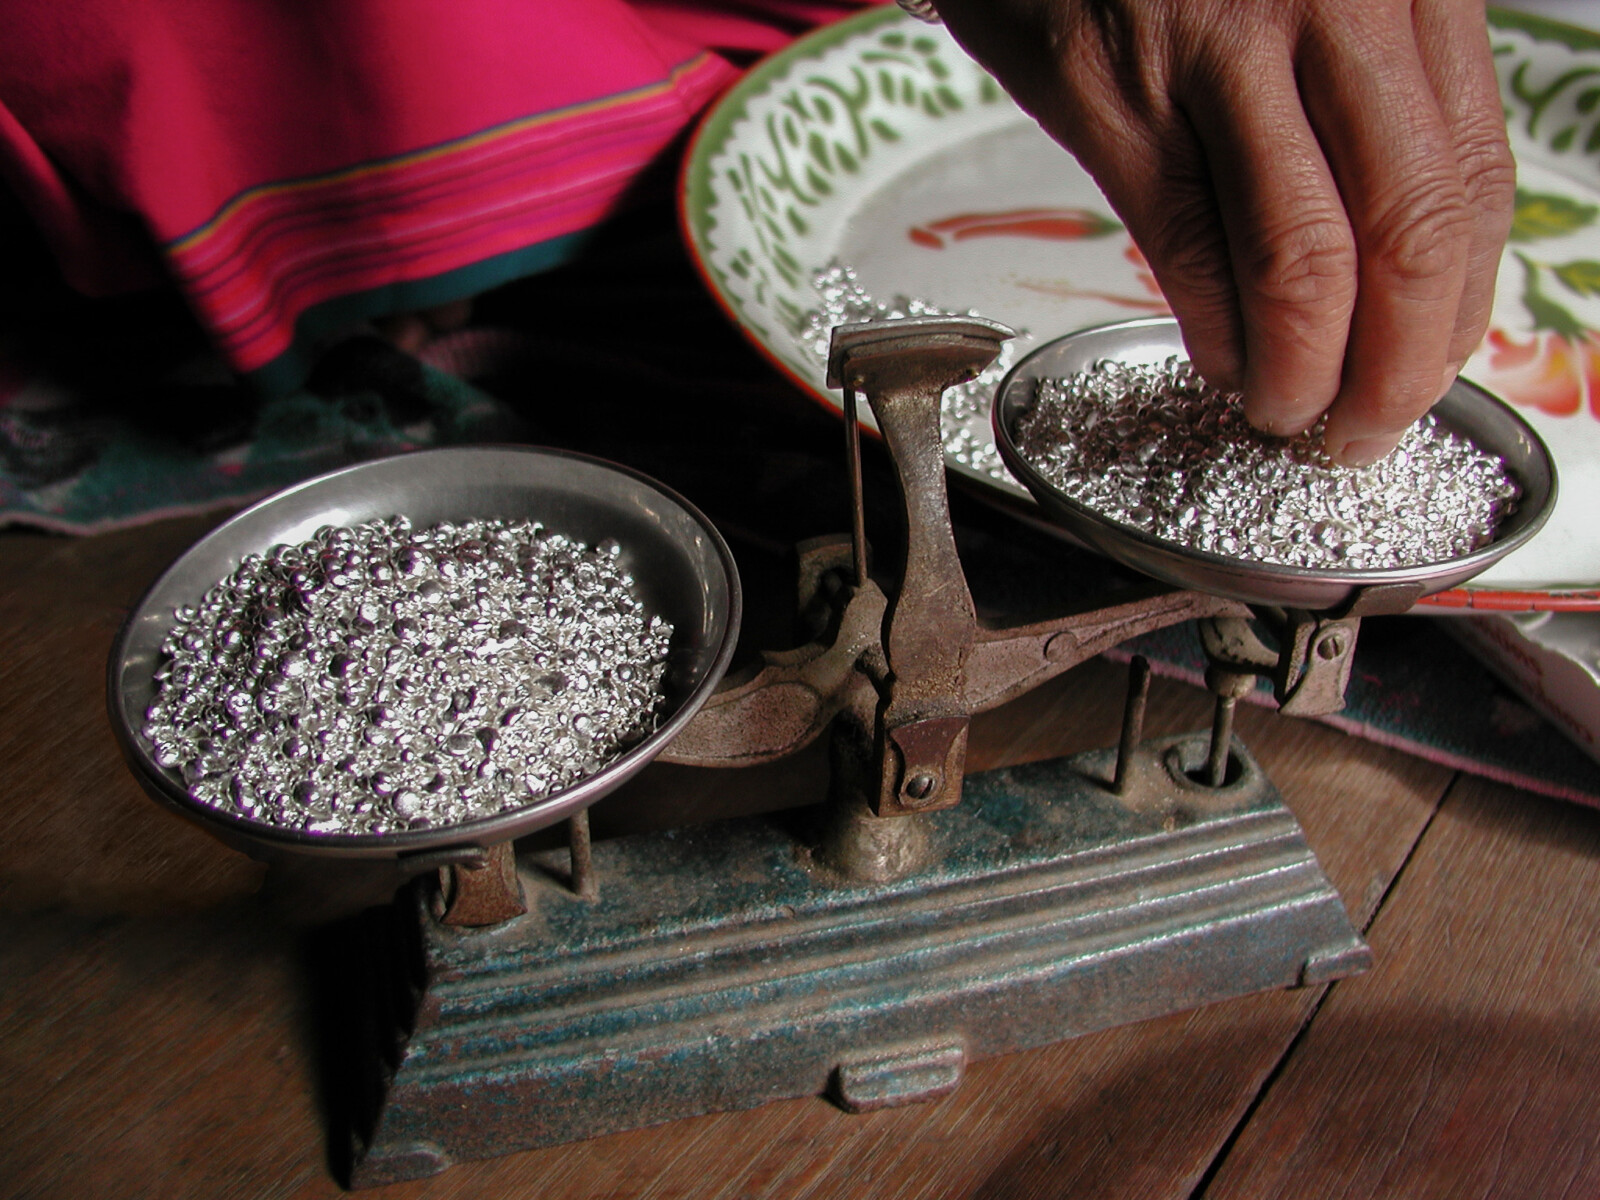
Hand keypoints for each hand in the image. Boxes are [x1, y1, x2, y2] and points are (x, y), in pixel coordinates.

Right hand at [933, 0, 1514, 464]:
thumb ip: (1373, 93)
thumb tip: (1396, 254)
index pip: (1470, 179)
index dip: (1457, 306)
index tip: (1428, 369)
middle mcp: (1333, 4)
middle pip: (1406, 231)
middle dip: (1393, 367)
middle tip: (1361, 429)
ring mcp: (1219, 48)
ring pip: (1302, 258)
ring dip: (1298, 371)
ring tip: (1284, 412)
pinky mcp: (1115, 94)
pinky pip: (1187, 245)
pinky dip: (1214, 331)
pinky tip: (1221, 362)